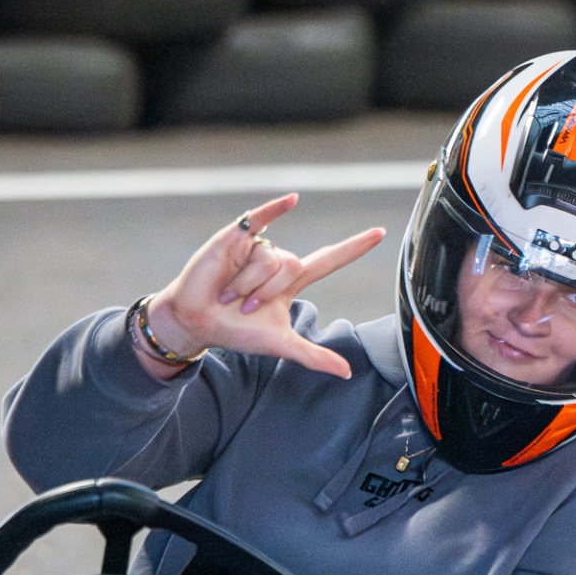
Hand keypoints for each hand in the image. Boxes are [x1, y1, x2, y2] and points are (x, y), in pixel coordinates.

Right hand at [137, 195, 385, 380]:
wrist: (195, 322)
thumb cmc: (235, 332)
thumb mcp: (279, 344)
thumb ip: (314, 356)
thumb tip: (347, 373)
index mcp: (291, 282)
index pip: (329, 260)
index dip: (353, 248)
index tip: (380, 233)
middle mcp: (277, 261)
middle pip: (294, 265)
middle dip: (266, 290)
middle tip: (242, 306)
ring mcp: (257, 247)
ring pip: (270, 257)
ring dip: (247, 281)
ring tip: (227, 294)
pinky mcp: (237, 236)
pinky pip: (261, 218)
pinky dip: (275, 209)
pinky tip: (292, 201)